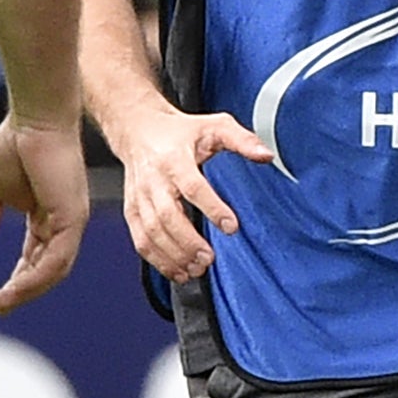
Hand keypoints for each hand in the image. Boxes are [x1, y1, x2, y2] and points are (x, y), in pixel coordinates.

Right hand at [0, 119, 88, 311]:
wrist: (32, 118)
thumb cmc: (16, 145)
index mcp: (46, 222)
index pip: (32, 261)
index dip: (14, 282)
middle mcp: (63, 227)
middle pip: (44, 273)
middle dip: (19, 294)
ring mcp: (70, 224)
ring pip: (51, 272)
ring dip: (25, 292)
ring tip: (0, 304)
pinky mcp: (72, 219)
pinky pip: (55, 258)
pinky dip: (35, 277)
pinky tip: (14, 288)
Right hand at [112, 105, 275, 281]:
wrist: (138, 129)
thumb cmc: (179, 132)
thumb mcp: (214, 126)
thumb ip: (241, 139)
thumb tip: (266, 155)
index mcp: (174, 159)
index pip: (193, 187)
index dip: (212, 208)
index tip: (231, 227)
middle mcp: (153, 180)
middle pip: (168, 215)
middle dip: (188, 241)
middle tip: (209, 258)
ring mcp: (140, 197)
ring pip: (152, 232)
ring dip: (173, 255)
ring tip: (196, 269)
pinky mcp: (132, 210)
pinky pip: (140, 239)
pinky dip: (157, 260)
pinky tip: (177, 272)